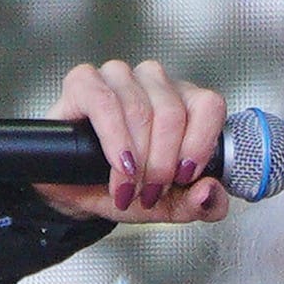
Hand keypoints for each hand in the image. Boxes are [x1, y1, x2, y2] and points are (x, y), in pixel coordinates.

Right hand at [34, 59, 229, 224]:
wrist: (73, 192)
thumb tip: (211, 192)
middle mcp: (154, 83)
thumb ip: (200, 204)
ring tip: (128, 185)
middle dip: (162, 164)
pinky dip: (115, 139)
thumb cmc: (123, 186)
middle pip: (172, 114)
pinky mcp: (83, 81)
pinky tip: (118, 163)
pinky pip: (105, 102)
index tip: (185, 177)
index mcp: (184, 103)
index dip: (199, 144)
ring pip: (141, 109)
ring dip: (137, 157)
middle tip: (149, 192)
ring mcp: (119, 77)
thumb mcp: (168, 206)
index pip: (209, 105)